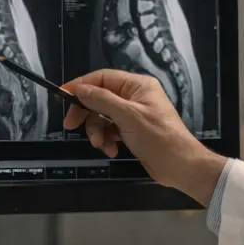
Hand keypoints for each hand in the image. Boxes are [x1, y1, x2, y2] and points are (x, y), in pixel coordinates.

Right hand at [61, 68, 226, 204]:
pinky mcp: (133, 132)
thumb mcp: (127, 116)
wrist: (180, 166)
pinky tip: (111, 150)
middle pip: (100, 99)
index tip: (63, 97)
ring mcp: (134, 115)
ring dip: (98, 131)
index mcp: (137, 86)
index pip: (102, 78)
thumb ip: (102, 100)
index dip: (81, 86)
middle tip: (71, 126)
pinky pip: (111, 130)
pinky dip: (107, 140)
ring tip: (101, 144)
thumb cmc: (159, 138)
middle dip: (87, 114)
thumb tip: (80, 89)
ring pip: (103, 117)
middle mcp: (135, 97)